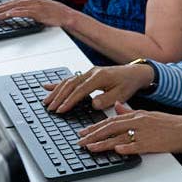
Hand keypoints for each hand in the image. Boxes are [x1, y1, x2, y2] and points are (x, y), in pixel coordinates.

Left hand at [0, 0, 78, 28]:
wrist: (66, 15)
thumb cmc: (55, 14)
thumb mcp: (41, 9)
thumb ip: (31, 10)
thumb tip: (21, 14)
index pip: (15, 1)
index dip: (4, 5)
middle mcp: (32, 0)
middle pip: (12, 4)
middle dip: (0, 7)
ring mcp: (34, 6)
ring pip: (15, 8)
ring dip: (4, 12)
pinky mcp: (37, 12)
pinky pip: (23, 12)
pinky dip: (14, 13)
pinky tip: (7, 15)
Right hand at [40, 64, 154, 111]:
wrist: (135, 73)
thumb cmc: (129, 83)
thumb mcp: (121, 94)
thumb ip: (107, 100)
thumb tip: (94, 105)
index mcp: (99, 77)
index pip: (80, 90)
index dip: (69, 100)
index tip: (61, 109)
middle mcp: (92, 72)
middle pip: (70, 84)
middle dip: (59, 97)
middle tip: (50, 108)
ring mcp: (88, 72)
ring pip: (68, 81)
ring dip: (56, 91)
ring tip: (46, 101)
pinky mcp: (87, 74)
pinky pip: (70, 78)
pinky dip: (58, 83)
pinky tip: (47, 86)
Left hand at [77, 103, 181, 154]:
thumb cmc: (170, 124)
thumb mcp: (148, 114)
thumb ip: (130, 112)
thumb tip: (117, 107)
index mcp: (137, 115)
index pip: (111, 120)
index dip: (95, 126)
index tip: (84, 132)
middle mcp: (139, 122)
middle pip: (111, 128)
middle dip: (93, 135)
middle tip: (80, 141)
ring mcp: (145, 133)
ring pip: (120, 138)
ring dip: (104, 143)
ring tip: (90, 148)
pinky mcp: (153, 144)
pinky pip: (137, 146)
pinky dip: (126, 148)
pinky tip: (116, 150)